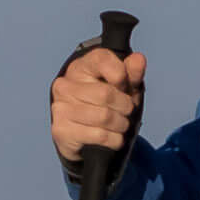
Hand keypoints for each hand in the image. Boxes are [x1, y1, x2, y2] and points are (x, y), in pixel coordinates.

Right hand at [50, 47, 146, 170]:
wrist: (85, 135)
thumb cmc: (107, 104)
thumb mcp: (124, 87)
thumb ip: (132, 73)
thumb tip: (139, 59)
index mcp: (81, 67)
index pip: (102, 59)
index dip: (122, 75)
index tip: (125, 87)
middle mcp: (66, 84)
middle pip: (106, 94)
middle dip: (125, 106)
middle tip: (127, 112)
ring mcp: (61, 107)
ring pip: (104, 116)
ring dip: (121, 124)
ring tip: (121, 125)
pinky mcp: (62, 130)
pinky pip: (99, 135)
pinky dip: (115, 140)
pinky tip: (113, 138)